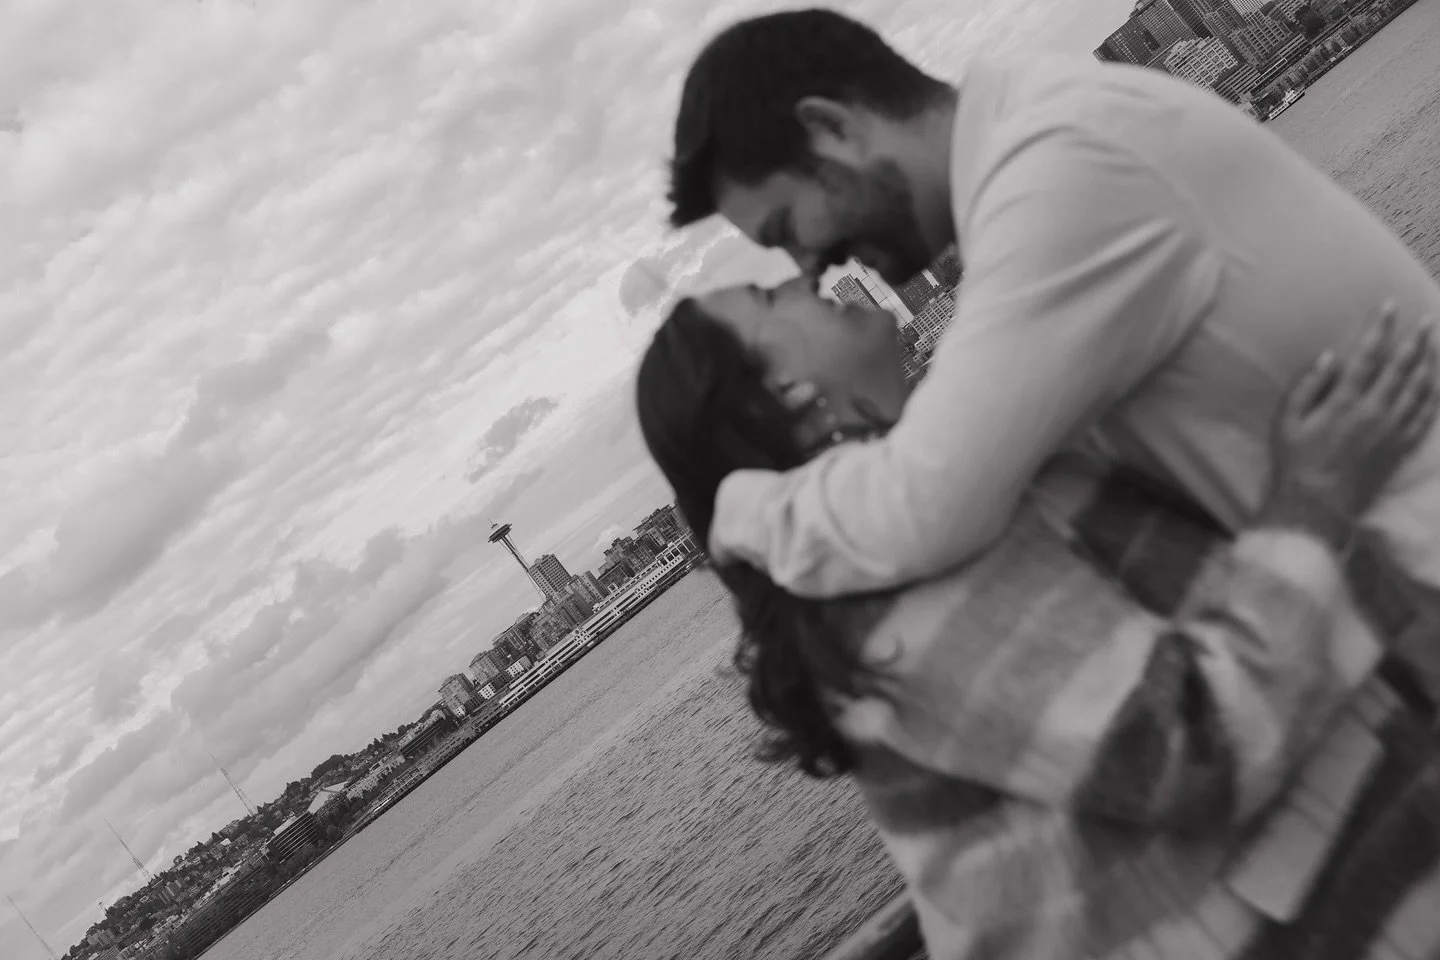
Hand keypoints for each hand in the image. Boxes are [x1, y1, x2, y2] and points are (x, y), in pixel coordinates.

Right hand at [1262, 304, 1438, 548]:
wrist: (1318, 505)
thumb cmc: (1296, 462)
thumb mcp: (1287, 422)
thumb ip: (1308, 386)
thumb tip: (1330, 357)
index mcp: (1345, 402)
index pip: (1368, 356)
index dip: (1380, 328)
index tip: (1389, 307)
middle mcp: (1375, 412)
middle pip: (1402, 368)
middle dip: (1415, 341)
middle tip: (1426, 321)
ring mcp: (1392, 431)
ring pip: (1419, 389)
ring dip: (1428, 364)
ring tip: (1433, 346)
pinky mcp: (1401, 448)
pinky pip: (1424, 417)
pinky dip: (1431, 397)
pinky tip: (1433, 386)